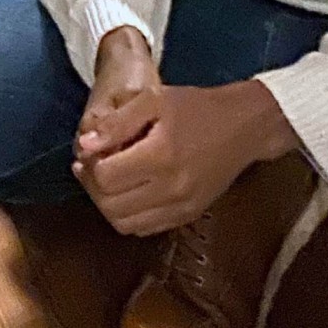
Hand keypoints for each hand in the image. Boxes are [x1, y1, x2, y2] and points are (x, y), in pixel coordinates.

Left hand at [74, 37, 302, 237]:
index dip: (88, 166)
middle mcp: (172, 189)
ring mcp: (182, 207)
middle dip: (93, 186)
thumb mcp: (153, 99)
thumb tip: (83, 146)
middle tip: (92, 165)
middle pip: (111, 206)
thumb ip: (117, 122)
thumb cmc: (196, 107)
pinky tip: (129, 191)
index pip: (105, 178)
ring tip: (108, 179)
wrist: (244, 128)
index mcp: (162, 155)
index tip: (87, 151)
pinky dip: (128, 215)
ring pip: (125, 224)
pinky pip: (146, 228)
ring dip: (107, 204)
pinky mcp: (188, 216)